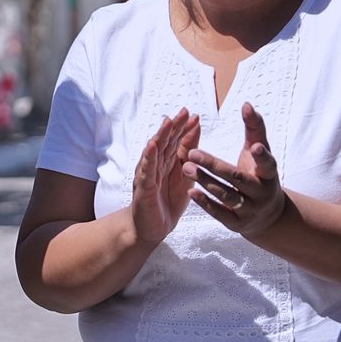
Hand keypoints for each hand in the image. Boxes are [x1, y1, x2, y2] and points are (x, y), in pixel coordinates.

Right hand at [131, 108, 201, 244]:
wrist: (151, 229)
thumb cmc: (166, 202)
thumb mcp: (184, 177)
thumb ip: (189, 156)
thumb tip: (197, 131)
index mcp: (168, 162)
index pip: (176, 141)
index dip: (185, 129)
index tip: (195, 115)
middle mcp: (156, 164)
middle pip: (166, 142)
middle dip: (174, 127)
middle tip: (184, 112)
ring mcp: (148, 174)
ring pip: (155, 152)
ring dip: (161, 136)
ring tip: (168, 123)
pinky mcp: (143, 187)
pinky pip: (146, 170)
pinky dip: (148, 157)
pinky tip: (152, 146)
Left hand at [184, 102, 286, 237]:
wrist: (268, 215)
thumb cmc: (259, 173)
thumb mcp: (260, 151)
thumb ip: (254, 128)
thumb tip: (246, 104)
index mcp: (269, 174)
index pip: (268, 164)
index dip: (261, 156)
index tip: (254, 146)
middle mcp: (261, 194)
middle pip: (237, 180)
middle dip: (214, 167)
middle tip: (192, 154)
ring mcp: (250, 211)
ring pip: (226, 196)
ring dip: (205, 182)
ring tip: (186, 168)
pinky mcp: (237, 224)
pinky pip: (220, 214)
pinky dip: (205, 203)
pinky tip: (190, 191)